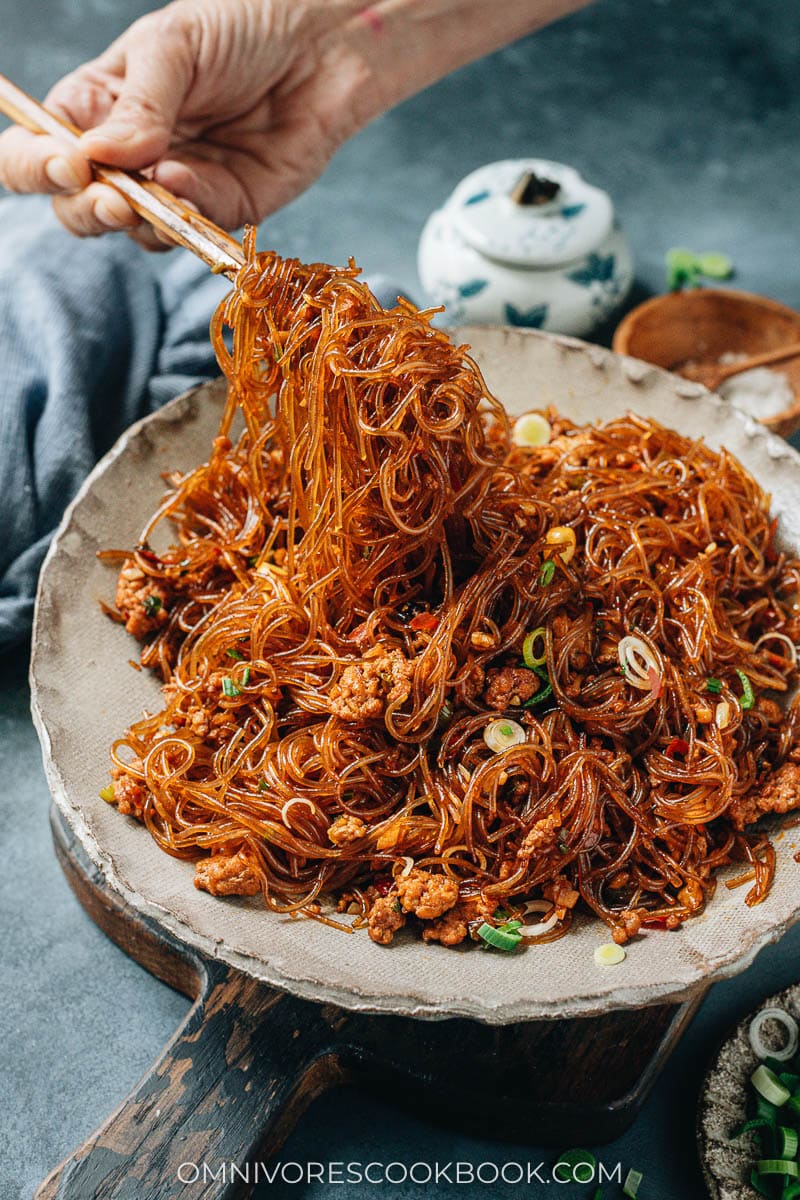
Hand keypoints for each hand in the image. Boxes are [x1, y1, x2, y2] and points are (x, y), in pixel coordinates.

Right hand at [0, 0, 377, 246]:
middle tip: (113, 198)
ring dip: (140, 220)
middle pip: (77, 208)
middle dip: (87, 210)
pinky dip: (186, 215)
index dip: (35, 167)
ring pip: (134, 233)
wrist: (321, 47)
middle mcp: (127, 157)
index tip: (69, 165)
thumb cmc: (240, 29)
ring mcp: (172, 189)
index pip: (36, 152)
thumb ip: (138, 105)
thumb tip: (97, 157)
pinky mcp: (222, 209)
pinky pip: (191, 231)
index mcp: (95, 108)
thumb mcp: (175, 46)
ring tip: (157, 190)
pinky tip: (192, 183)